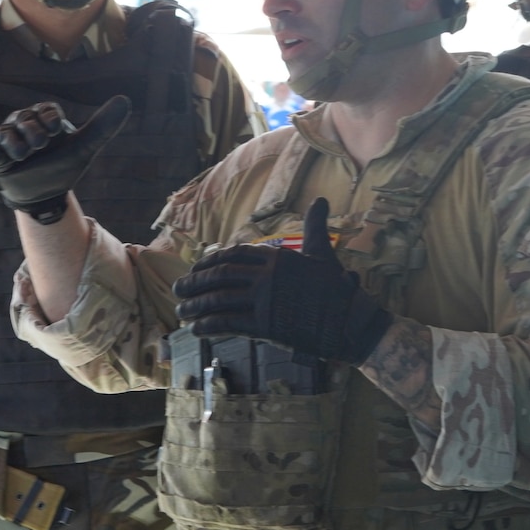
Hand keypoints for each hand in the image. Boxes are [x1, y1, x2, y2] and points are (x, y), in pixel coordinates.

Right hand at [0, 96, 130, 223]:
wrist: (44, 195)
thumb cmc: (62, 165)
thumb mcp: (83, 147)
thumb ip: (102, 126)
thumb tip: (125, 100)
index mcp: (45, 119)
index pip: (45, 109)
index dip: (48, 117)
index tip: (55, 130)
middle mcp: (23, 125)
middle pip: (22, 118)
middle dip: (30, 130)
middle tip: (39, 145)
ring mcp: (7, 142)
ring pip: (3, 132)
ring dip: (12, 142)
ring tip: (23, 155)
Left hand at [172, 199, 393, 363]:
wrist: (350, 322)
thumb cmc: (336, 288)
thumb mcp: (322, 253)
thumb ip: (314, 227)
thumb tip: (321, 200)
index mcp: (276, 257)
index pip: (234, 255)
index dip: (210, 262)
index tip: (196, 270)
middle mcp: (267, 276)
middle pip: (220, 276)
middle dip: (195, 283)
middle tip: (178, 290)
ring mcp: (265, 301)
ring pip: (219, 299)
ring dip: (196, 305)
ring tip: (181, 311)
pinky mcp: (266, 326)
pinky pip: (229, 323)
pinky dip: (209, 325)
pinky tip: (196, 329)